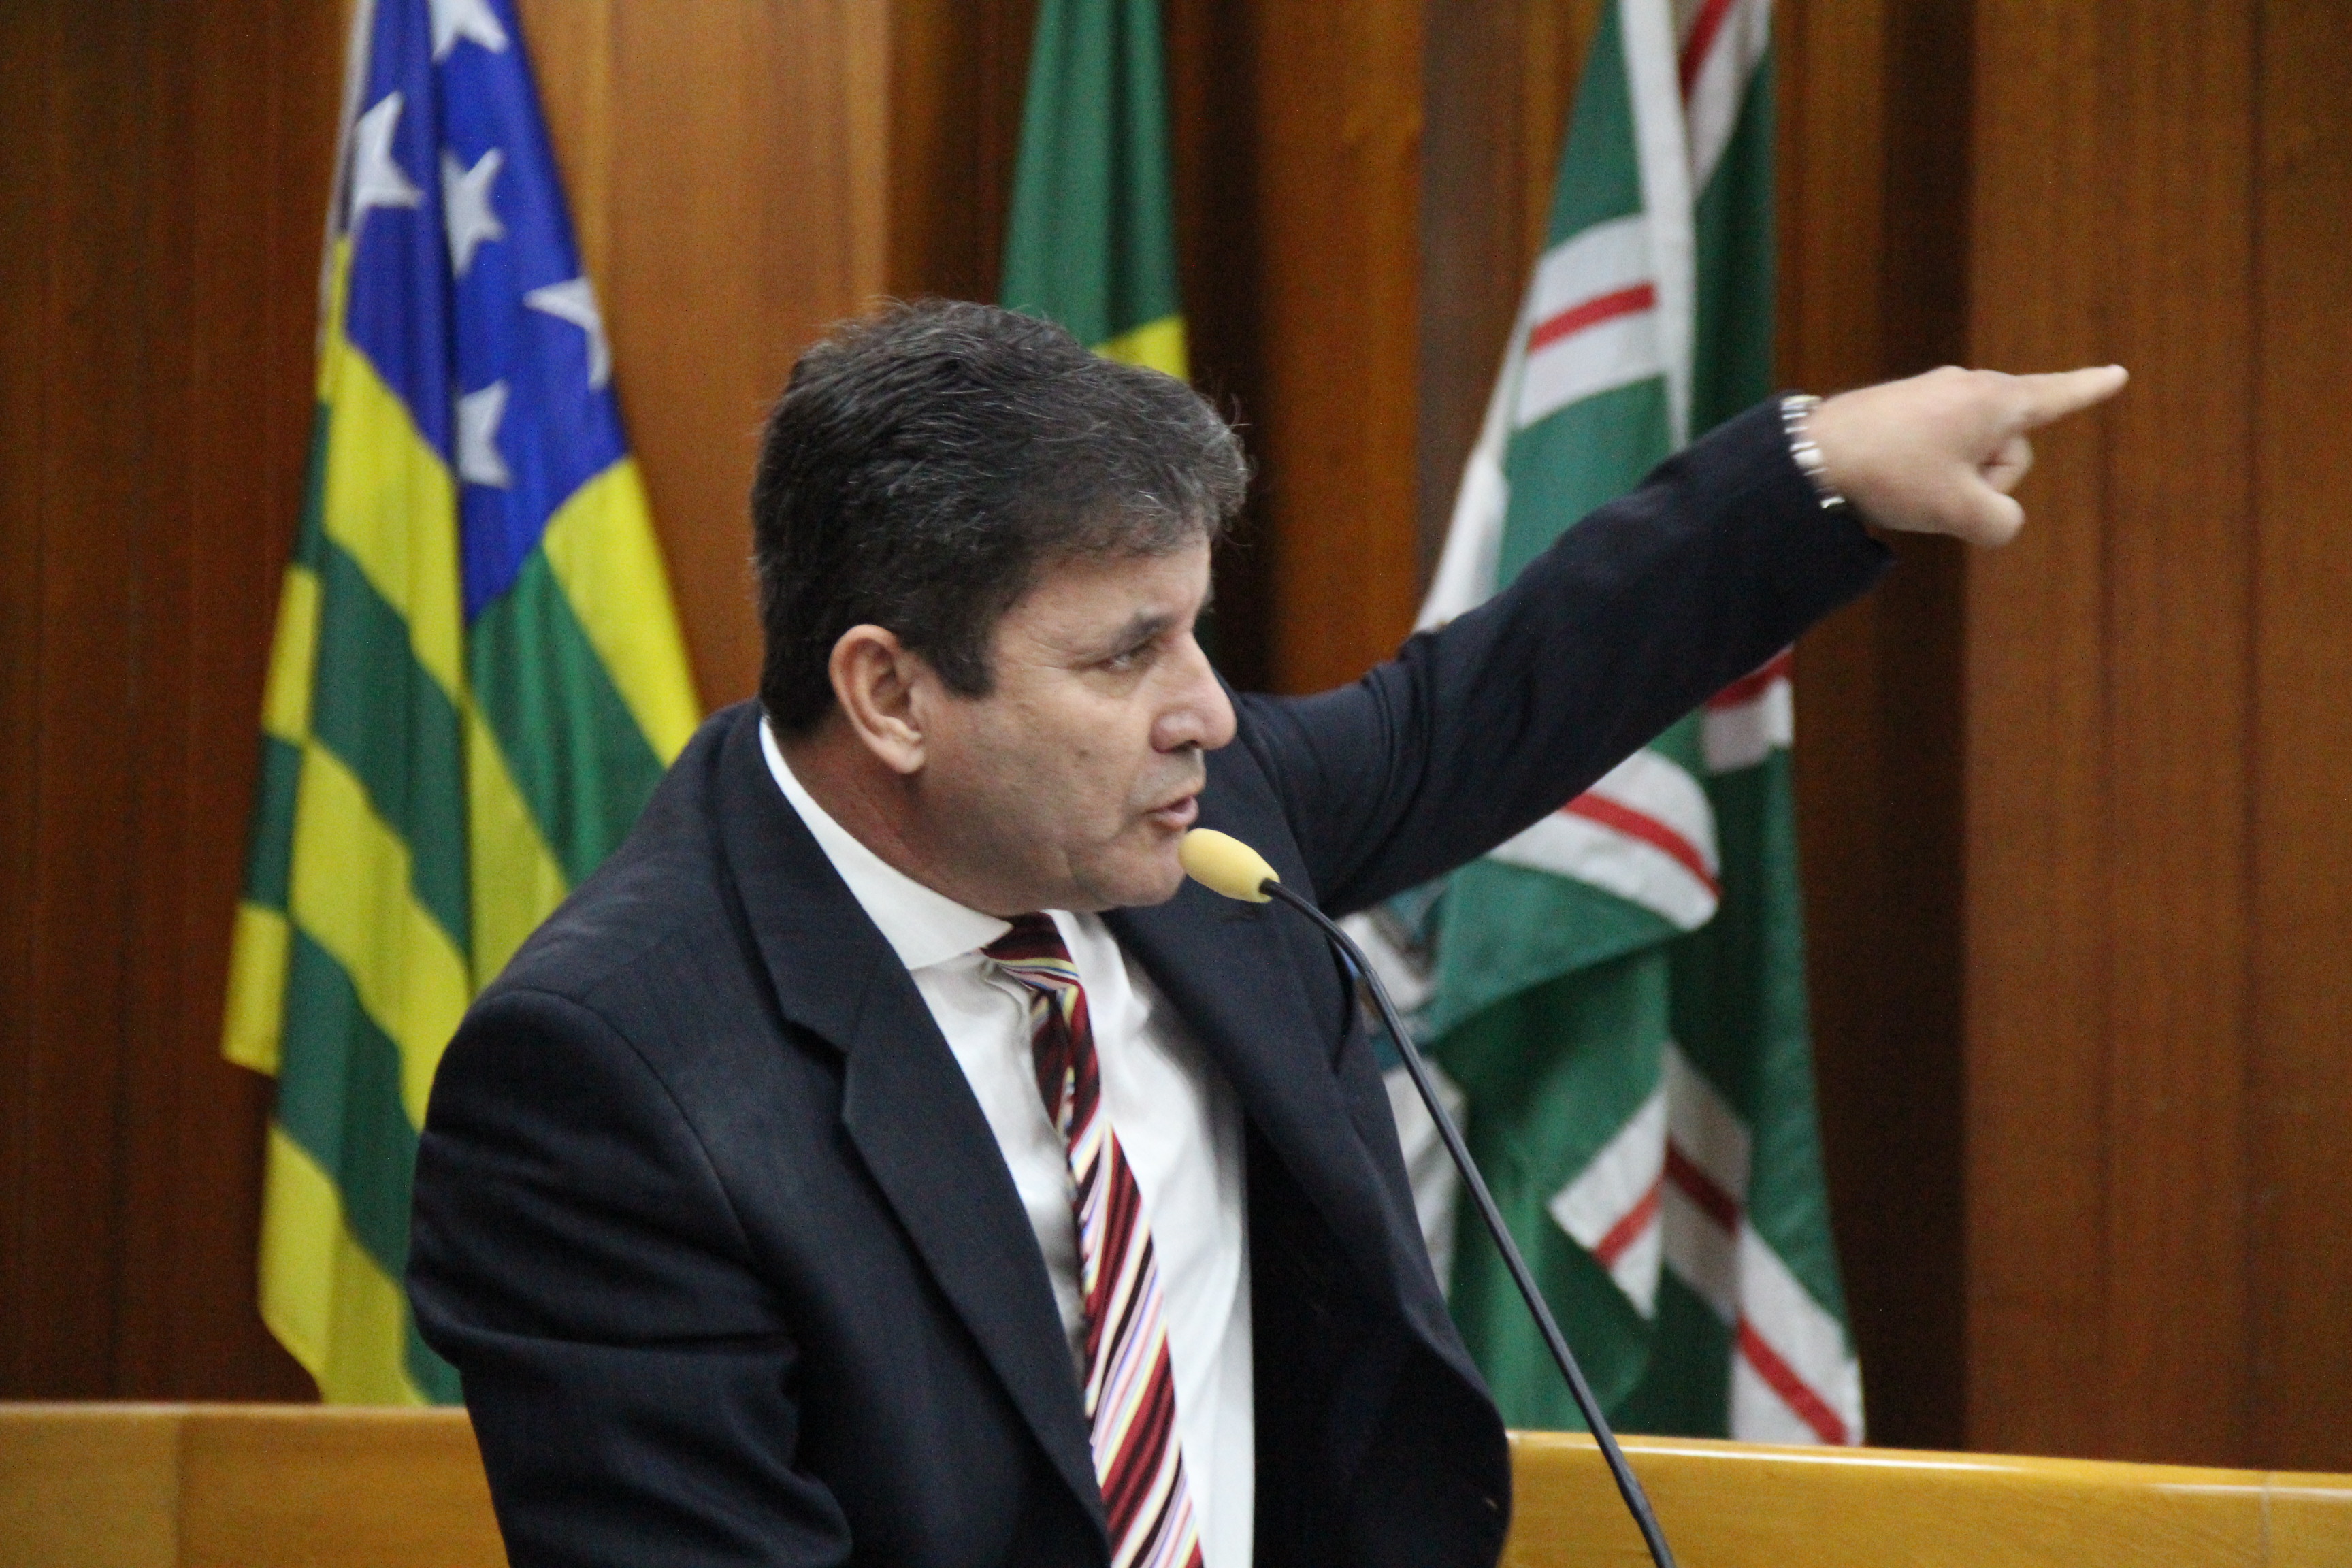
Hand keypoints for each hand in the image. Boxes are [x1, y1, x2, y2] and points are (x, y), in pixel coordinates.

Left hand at [1805, 364, 2128, 545]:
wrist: (1811, 454)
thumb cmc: (1893, 474)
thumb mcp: (1961, 512)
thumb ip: (2001, 523)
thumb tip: (1994, 519)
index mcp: (1995, 400)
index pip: (2056, 397)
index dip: (2089, 391)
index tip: (2117, 375)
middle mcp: (1970, 386)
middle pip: (2010, 450)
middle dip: (1988, 481)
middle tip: (1935, 486)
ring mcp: (1935, 393)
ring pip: (1972, 453)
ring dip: (1953, 479)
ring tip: (1905, 479)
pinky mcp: (1906, 407)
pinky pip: (1939, 449)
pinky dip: (1927, 471)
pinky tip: (1895, 474)